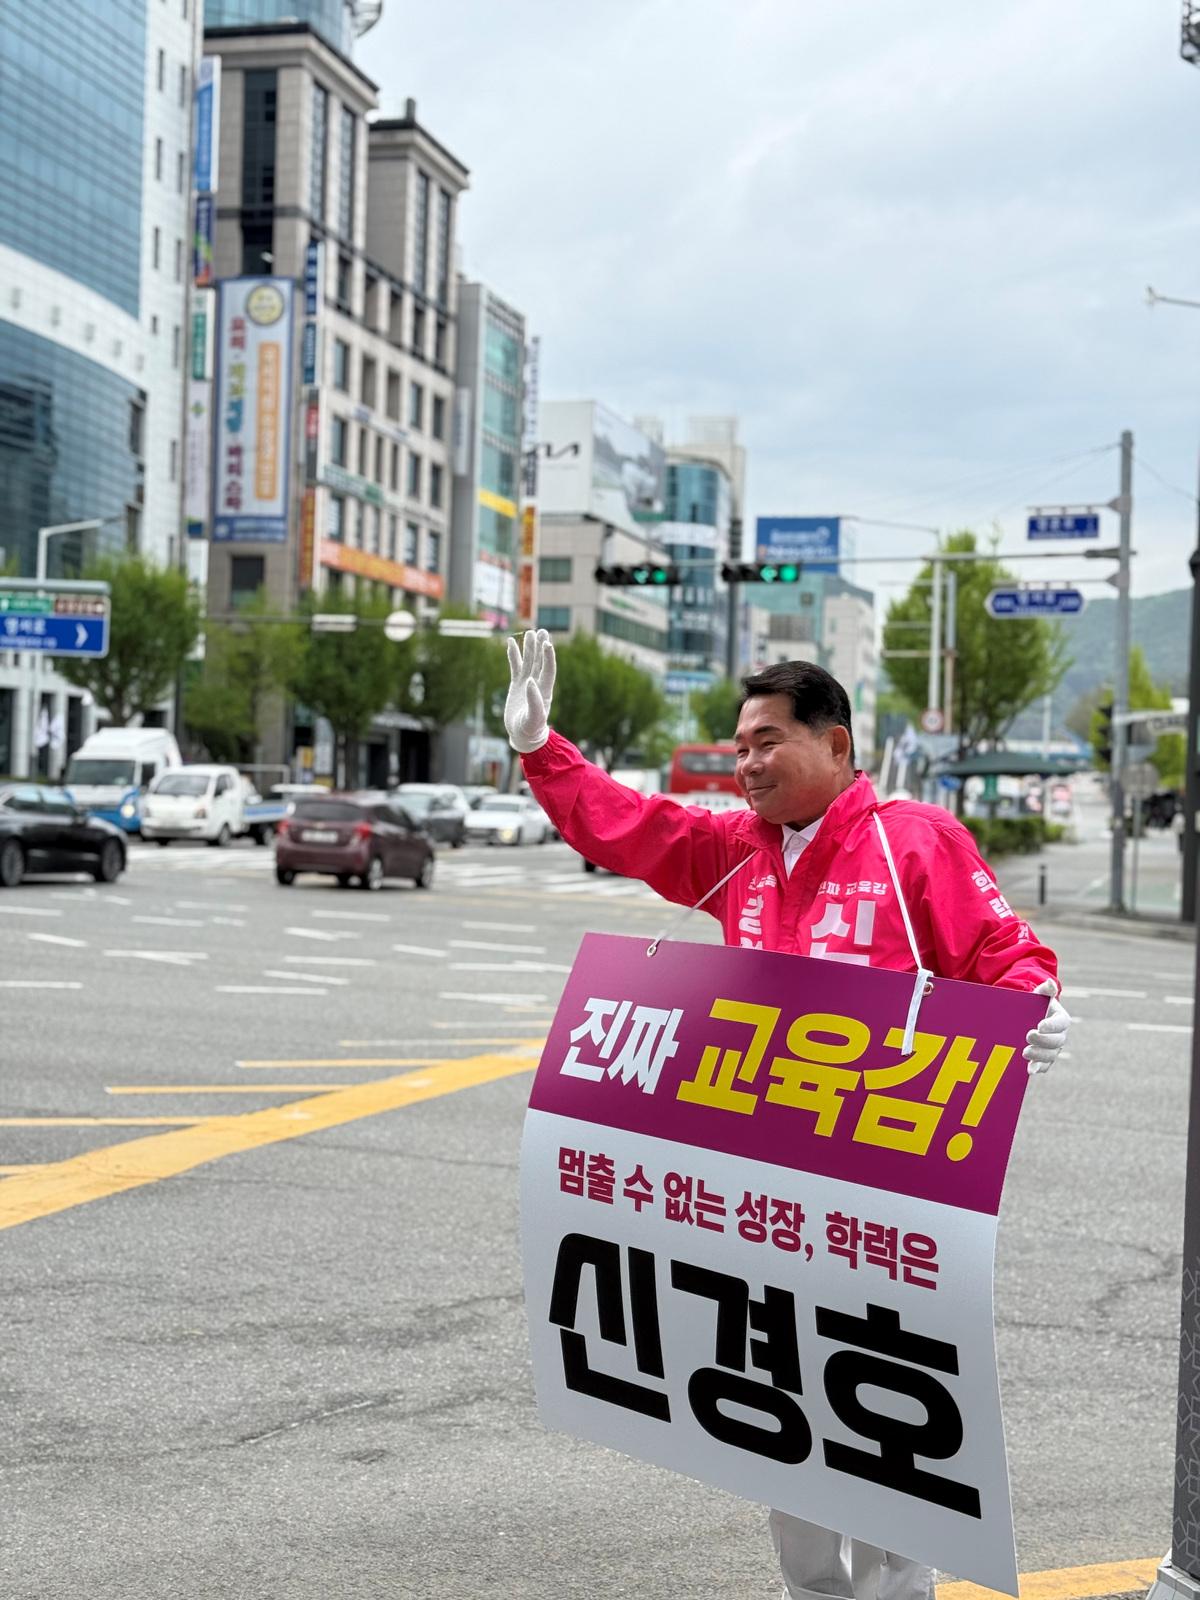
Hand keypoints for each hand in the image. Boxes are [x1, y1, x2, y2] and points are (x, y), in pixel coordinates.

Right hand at [505, 629, 555, 753]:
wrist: (523, 735)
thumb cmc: (530, 729)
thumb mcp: (533, 718)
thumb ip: (534, 701)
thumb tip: (531, 682)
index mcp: (544, 691)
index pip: (548, 670)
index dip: (548, 657)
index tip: (548, 643)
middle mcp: (537, 684)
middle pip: (540, 662)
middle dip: (541, 647)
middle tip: (542, 631)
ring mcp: (527, 683)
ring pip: (528, 661)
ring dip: (529, 648)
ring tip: (529, 632)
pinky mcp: (517, 685)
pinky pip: (516, 667)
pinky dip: (514, 655)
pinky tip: (511, 643)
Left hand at [1024, 978, 1069, 1074]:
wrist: (1030, 1017)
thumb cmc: (1035, 1004)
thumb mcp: (1039, 994)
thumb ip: (1045, 989)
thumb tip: (1049, 982)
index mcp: (1062, 1019)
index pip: (1060, 1023)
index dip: (1051, 1026)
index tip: (1039, 1025)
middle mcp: (1061, 1036)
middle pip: (1056, 1042)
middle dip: (1043, 1041)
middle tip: (1028, 1037)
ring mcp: (1054, 1049)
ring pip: (1051, 1055)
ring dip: (1039, 1056)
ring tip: (1025, 1052)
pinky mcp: (1046, 1058)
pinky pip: (1045, 1066)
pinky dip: (1039, 1068)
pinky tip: (1030, 1070)